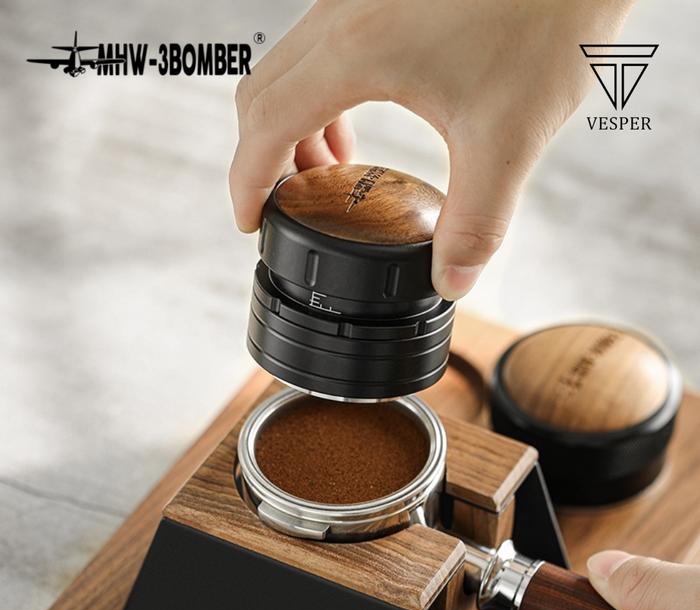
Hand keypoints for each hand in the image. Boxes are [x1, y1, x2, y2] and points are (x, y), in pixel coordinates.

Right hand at [229, 0, 633, 299]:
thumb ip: (476, 221)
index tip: (250, 221)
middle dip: (262, 158)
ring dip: (289, 126)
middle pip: (261, 95)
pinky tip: (354, 123)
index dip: (246, 183)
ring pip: (286, 69)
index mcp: (355, 53)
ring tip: (326, 173)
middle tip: (290, 205)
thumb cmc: (548, 14)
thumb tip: (453, 281)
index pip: (263, 126)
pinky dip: (316, 97)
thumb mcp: (508, 136)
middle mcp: (340, 16)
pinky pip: (317, 50)